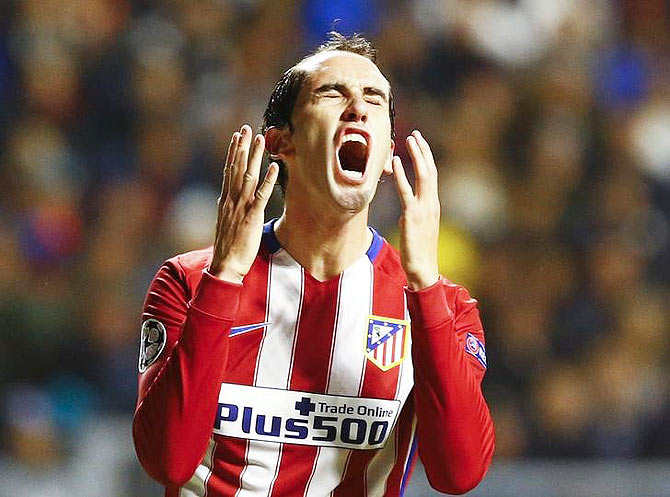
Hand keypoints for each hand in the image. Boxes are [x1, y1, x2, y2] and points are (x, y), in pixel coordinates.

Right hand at [209, 125, 277, 282]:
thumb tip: (237, 202)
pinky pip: (261, 195)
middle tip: (246, 128)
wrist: (225, 265)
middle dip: (242, 147)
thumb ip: (233, 210)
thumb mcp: (229, 224)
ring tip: (260, 139)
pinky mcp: (251, 217)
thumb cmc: (229, 248)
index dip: (233, 153)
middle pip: (236, 168)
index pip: (229, 171)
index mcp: (226, 201)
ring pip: (248, 176)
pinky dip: (267, 180)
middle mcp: (231, 200)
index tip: (237, 137)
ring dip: (255, 157)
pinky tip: (273, 166)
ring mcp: (241, 207)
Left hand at [392, 130, 439, 289]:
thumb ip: (416, 212)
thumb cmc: (419, 250)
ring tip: (408, 140)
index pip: (432, 176)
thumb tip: (407, 206)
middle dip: (423, 151)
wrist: (423, 268)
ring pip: (423, 176)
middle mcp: (431, 204)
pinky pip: (406, 191)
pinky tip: (395, 162)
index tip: (420, 143)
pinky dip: (401, 175)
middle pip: (430, 171)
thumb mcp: (420, 227)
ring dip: (416, 156)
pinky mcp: (412, 216)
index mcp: (433, 205)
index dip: (426, 158)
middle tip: (415, 135)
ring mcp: (424, 209)